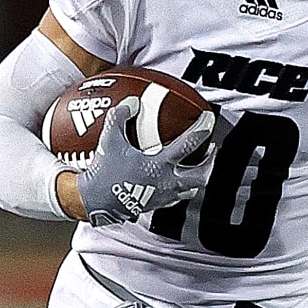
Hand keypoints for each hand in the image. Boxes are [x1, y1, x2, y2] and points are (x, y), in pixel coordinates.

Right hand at [74, 98, 216, 226]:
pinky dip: (178, 188)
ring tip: (196, 166)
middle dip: (210, 161)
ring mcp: (163, 196)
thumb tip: (132, 102)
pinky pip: (174, 198)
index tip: (208, 119)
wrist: (96, 202)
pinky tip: (172, 181)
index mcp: (160, 164)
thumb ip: (121, 117)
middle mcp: (167, 181)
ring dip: (196, 177)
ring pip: (191, 189)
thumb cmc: (104, 173)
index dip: (202, 128)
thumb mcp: (110, 140)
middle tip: (211, 149)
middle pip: (201, 174)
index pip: (189, 144)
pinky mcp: (156, 205)